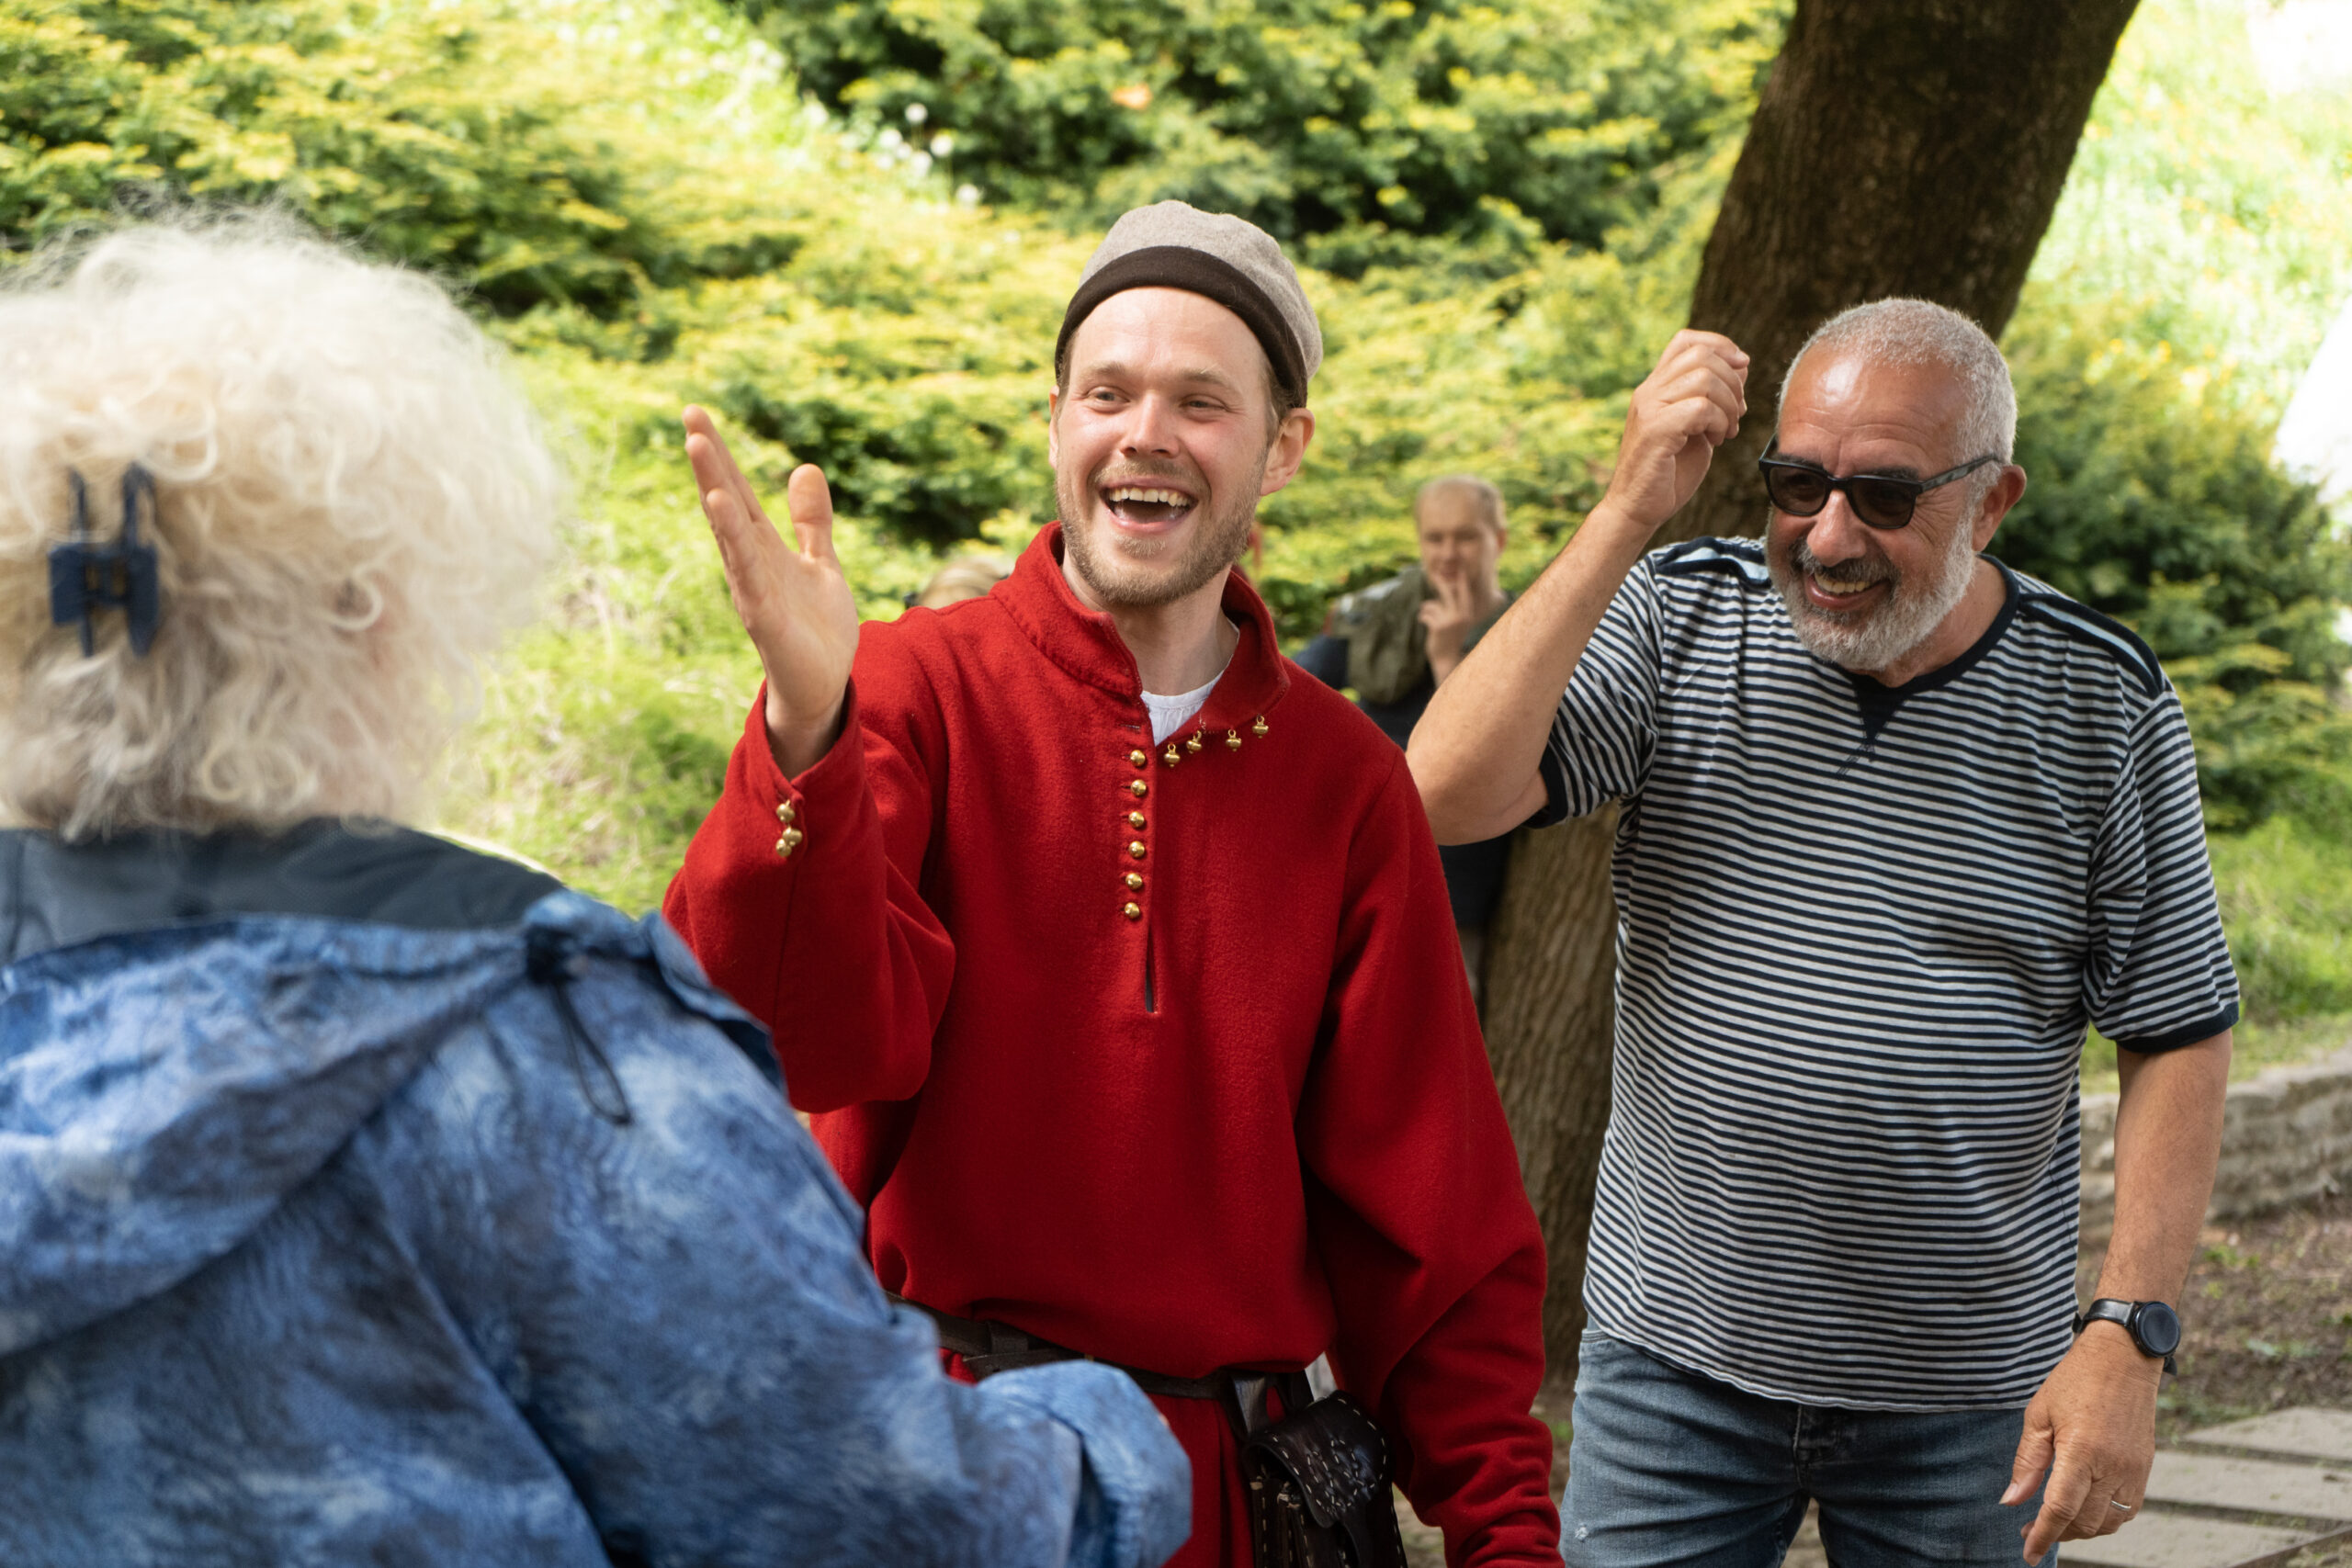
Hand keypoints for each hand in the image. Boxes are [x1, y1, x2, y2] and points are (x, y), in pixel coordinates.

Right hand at [682, 406, 859, 775]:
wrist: (823, 685)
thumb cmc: (816, 628)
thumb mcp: (821, 563)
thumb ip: (811, 521)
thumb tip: (805, 467)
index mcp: (763, 547)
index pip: (737, 491)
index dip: (720, 454)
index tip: (696, 413)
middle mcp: (750, 562)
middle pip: (726, 503)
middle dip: (709, 461)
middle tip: (689, 416)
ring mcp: (753, 588)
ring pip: (729, 533)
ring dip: (714, 492)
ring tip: (698, 449)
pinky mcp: (763, 617)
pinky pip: (747, 574)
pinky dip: (734, 543)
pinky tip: (721, 509)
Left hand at [1418, 568, 1480, 682]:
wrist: (1446, 660)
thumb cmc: (1451, 639)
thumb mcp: (1457, 623)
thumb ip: (1454, 608)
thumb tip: (1447, 589)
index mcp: (1468, 614)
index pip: (1465, 593)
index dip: (1462, 580)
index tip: (1460, 569)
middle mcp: (1461, 616)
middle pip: (1448, 593)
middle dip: (1441, 583)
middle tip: (1435, 574)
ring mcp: (1450, 621)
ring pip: (1433, 605)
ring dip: (1426, 609)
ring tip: (1425, 616)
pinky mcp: (1438, 626)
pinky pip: (1425, 614)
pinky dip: (1422, 617)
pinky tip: (1423, 622)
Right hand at [1594, 330, 1748, 537]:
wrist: (1637, 509)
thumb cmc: (1668, 473)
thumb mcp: (1697, 427)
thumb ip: (1714, 397)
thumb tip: (1742, 364)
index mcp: (1655, 387)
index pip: (1686, 340)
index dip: (1720, 345)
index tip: (1742, 368)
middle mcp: (1648, 391)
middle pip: (1701, 355)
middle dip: (1733, 380)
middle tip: (1738, 412)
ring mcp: (1649, 408)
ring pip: (1704, 378)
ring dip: (1729, 404)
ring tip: (1727, 430)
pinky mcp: (1655, 430)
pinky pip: (1700, 408)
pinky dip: (1719, 422)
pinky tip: (1717, 441)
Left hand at [2004, 1325, 2160, 1560]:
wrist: (2123, 1359)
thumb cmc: (2074, 1381)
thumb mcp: (2039, 1415)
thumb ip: (2027, 1462)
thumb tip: (2012, 1500)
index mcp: (2082, 1451)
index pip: (2060, 1509)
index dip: (2042, 1536)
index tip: (2026, 1554)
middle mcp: (2113, 1467)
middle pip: (2084, 1522)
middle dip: (2057, 1534)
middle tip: (2030, 1531)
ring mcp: (2133, 1472)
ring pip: (2108, 1523)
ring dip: (2081, 1531)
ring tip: (2055, 1523)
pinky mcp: (2144, 1470)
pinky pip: (2127, 1512)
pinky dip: (2105, 1520)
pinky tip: (2085, 1510)